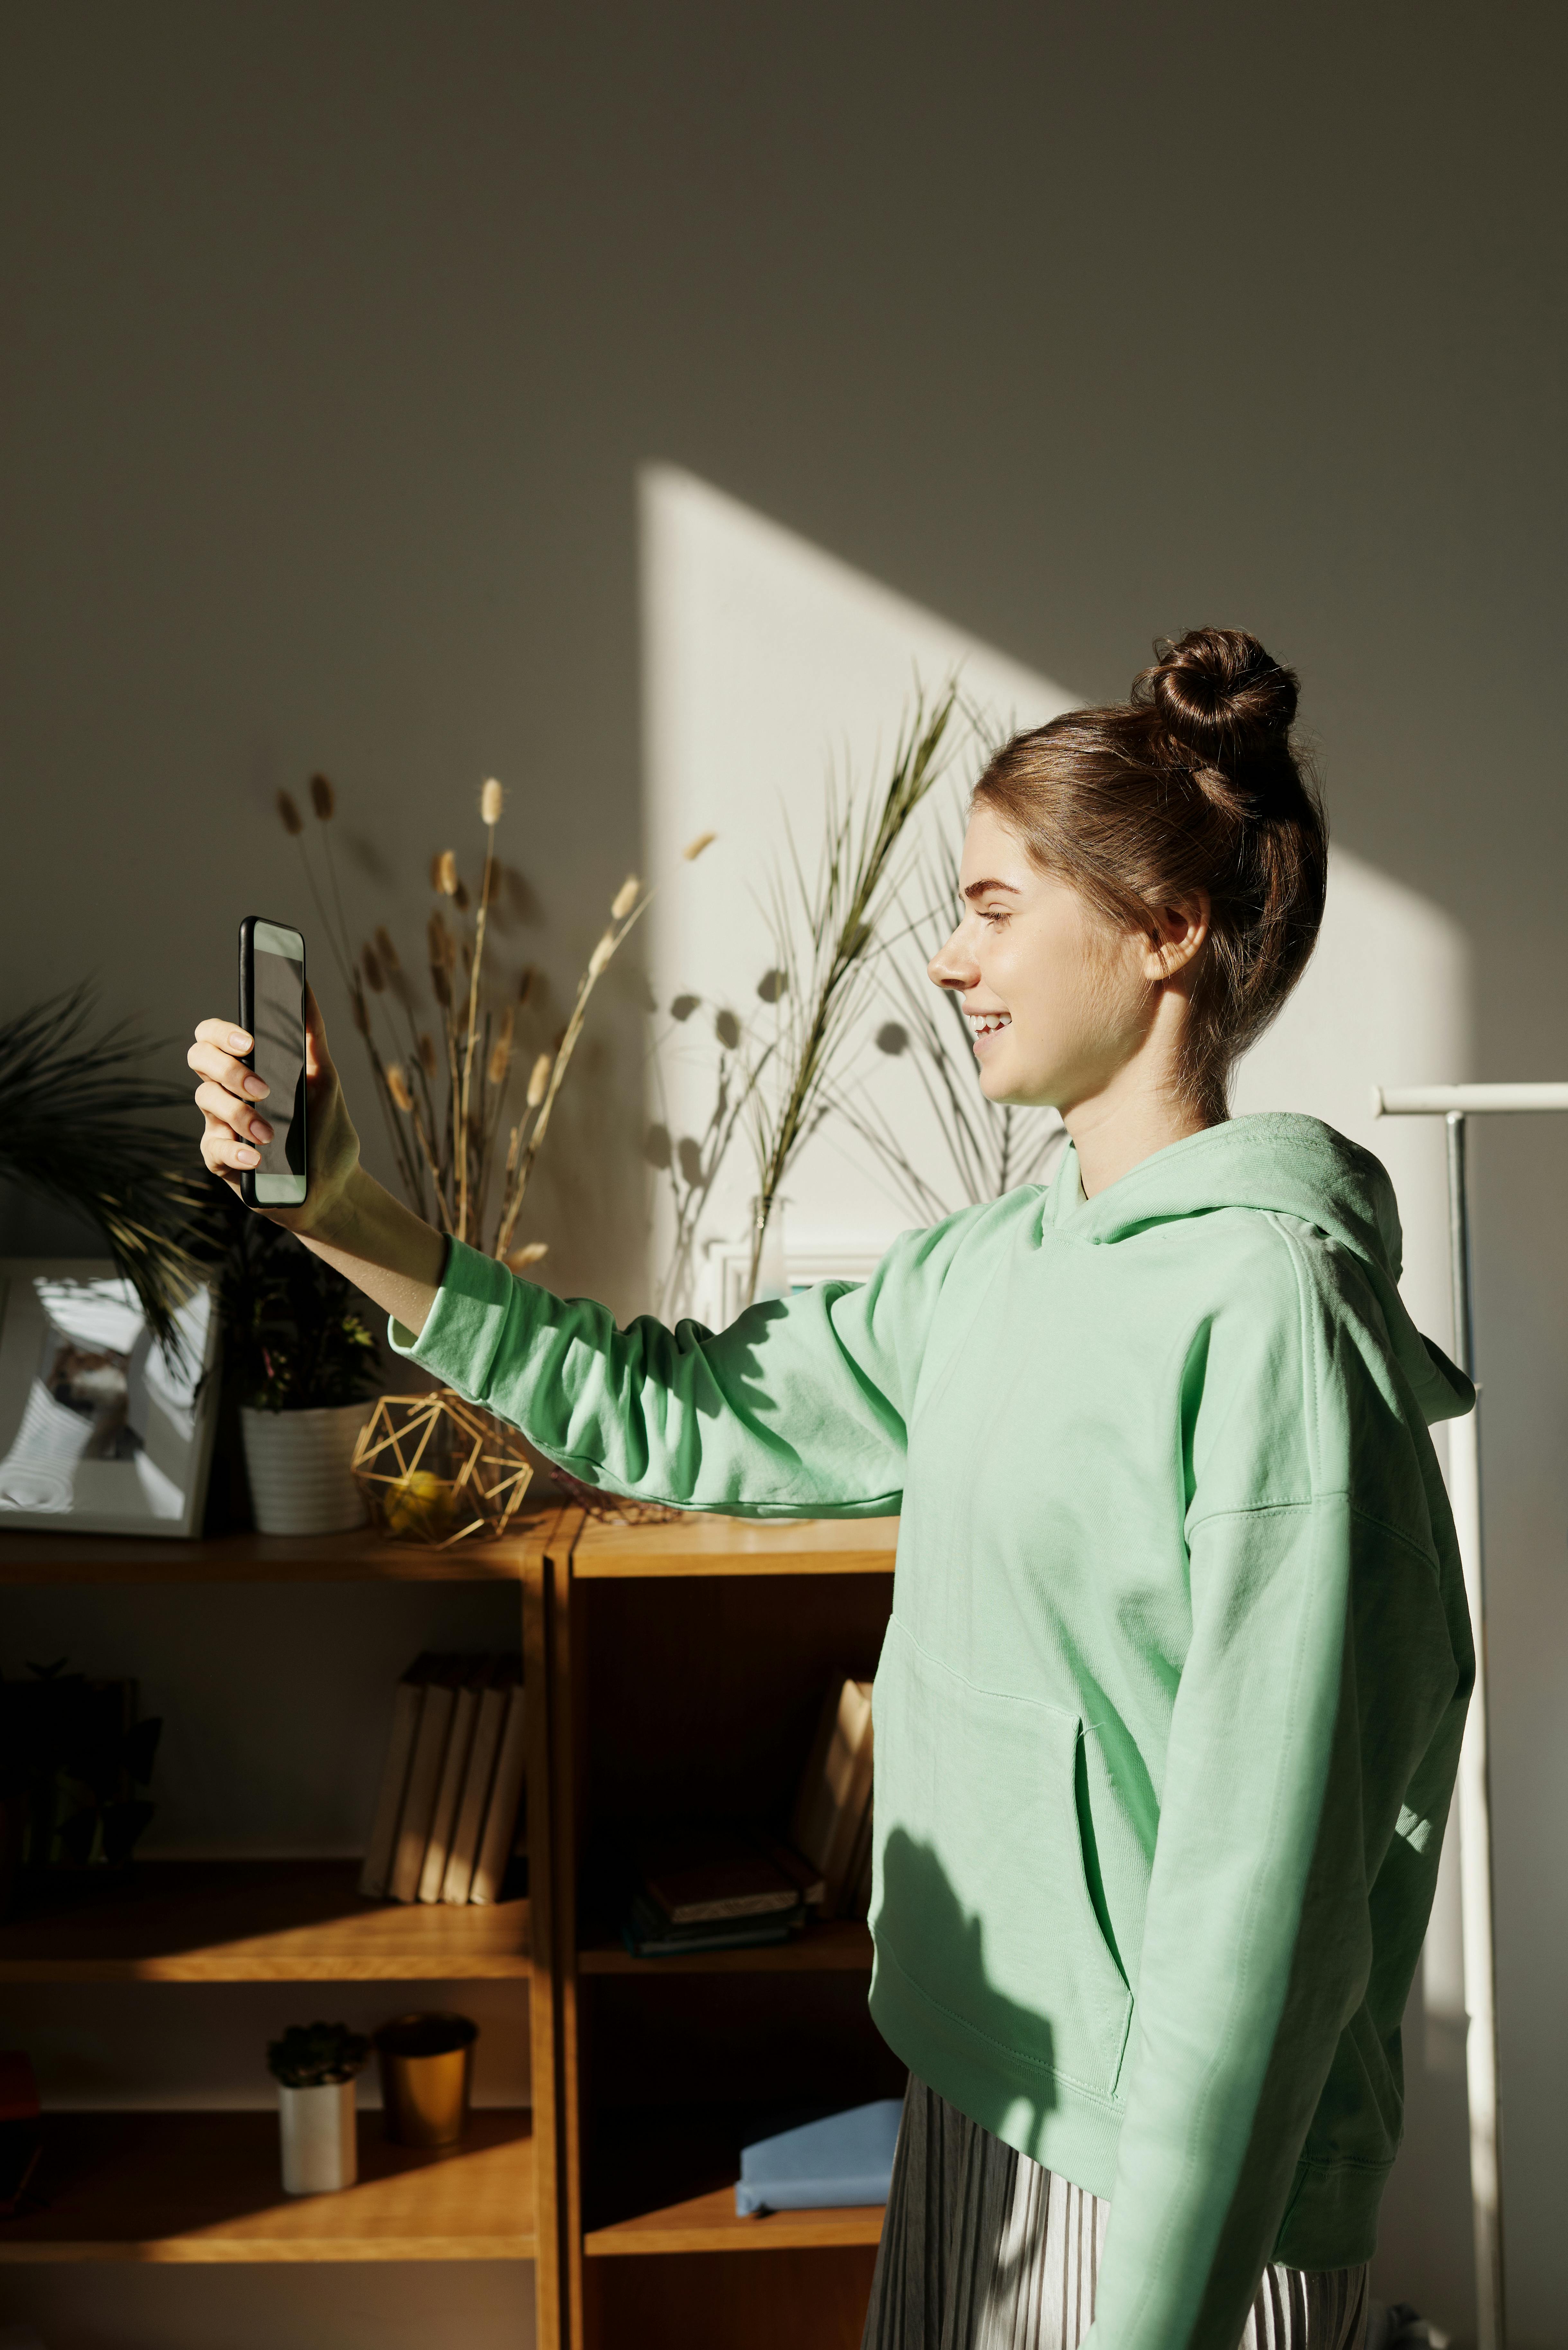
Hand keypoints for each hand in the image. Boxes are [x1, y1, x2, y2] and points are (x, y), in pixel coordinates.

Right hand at [189, 985, 362, 1239]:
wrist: (335, 1186)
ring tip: (270, 1133)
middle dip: (228, 1069)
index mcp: (249, 1067)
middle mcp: (228, 1091)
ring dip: (239, 1114)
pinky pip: (211, 1148)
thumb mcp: (326, 1081)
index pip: (215, 1035)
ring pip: (204, 1100)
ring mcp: (220, 1124)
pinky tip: (257, 1158)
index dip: (222, 1032)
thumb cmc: (327, 1131)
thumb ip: (313, 1037)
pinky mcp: (220, 1160)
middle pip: (198, 1058)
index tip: (250, 1041)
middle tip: (262, 1089)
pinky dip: (235, 1151)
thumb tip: (306, 988)